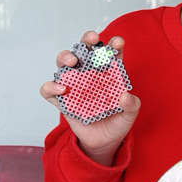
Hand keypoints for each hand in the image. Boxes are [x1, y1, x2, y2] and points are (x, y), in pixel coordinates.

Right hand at [40, 31, 140, 163]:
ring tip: (72, 62)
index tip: (117, 43)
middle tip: (92, 39)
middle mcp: (89, 74)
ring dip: (66, 56)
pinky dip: (52, 87)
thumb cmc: (116, 124)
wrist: (103, 143)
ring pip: (64, 62)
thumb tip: (125, 96)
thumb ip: (131, 106)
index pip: (110, 54)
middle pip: (84, 50)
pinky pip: (49, 89)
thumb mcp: (129, 116)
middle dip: (87, 40)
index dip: (113, 45)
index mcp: (109, 73)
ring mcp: (73, 85)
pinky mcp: (61, 100)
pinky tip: (62, 90)